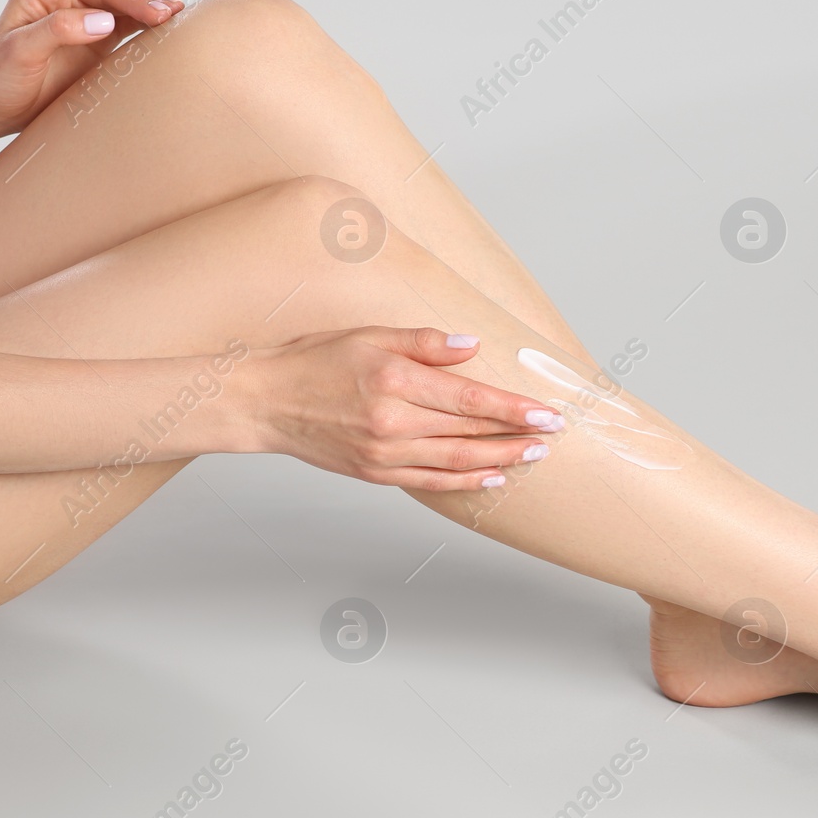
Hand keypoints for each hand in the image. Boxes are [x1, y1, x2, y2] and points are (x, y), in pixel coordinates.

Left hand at [0, 0, 185, 139]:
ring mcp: (84, 19)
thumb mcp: (20, 51)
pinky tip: (166, 29)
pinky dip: (148, 27)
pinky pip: (128, 28)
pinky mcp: (98, 42)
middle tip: (166, 11)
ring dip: (149, 9)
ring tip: (175, 14)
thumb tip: (102, 20)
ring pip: (123, 6)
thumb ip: (58, 30)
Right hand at [258, 327, 564, 491]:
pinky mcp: (376, 473)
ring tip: (532, 456)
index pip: (470, 400)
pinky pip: (431, 482)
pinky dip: (465, 482)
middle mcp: (393, 422)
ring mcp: (384, 453)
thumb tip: (471, 347)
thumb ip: (423, 343)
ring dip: (500, 460)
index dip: (513, 409)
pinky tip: (491, 477)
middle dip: (517, 435)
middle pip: (470, 433)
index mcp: (395, 381)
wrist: (266, 401)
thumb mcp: (369, 335)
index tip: (546, 412)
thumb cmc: (315, 361)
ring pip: (456, 461)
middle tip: (552, 435)